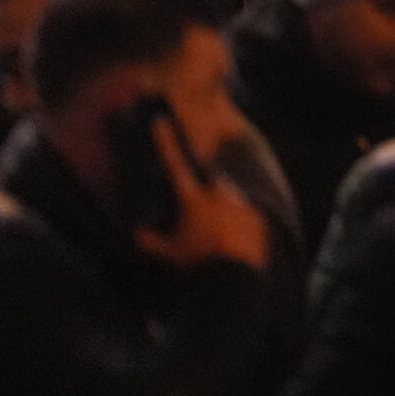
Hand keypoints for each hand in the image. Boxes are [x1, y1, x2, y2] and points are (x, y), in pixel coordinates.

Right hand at [132, 116, 267, 273]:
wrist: (236, 275)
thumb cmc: (198, 262)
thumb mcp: (167, 253)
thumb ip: (148, 239)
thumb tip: (136, 230)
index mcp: (193, 199)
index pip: (175, 165)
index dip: (166, 142)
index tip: (160, 120)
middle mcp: (219, 193)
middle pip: (207, 183)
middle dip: (201, 193)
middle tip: (198, 215)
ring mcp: (240, 202)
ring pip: (226, 196)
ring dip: (219, 209)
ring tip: (215, 234)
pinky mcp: (257, 213)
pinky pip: (243, 211)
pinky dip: (236, 221)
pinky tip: (231, 239)